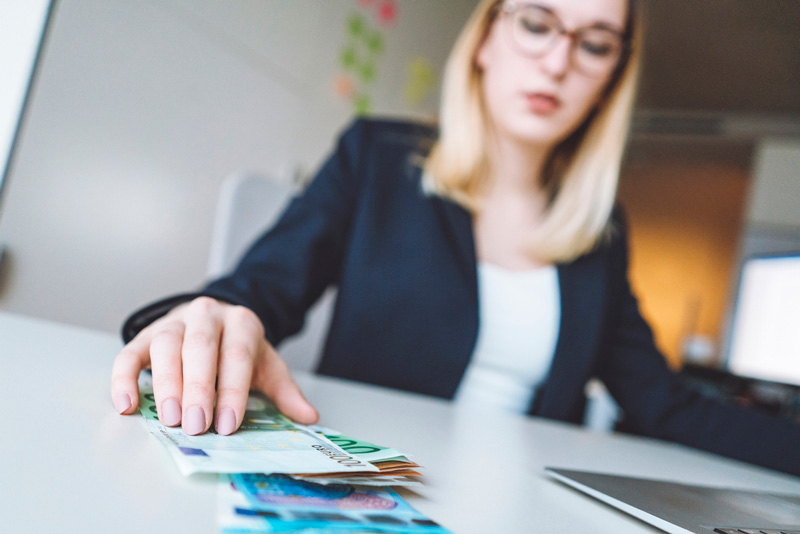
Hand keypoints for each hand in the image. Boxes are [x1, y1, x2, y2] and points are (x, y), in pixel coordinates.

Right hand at [110, 296, 318, 434]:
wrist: (216, 318)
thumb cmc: (239, 349)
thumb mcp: (266, 366)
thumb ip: (285, 391)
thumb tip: (308, 416)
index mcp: (242, 322)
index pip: (238, 355)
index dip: (233, 390)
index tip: (228, 424)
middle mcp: (207, 315)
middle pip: (200, 348)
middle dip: (198, 388)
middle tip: (196, 425)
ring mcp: (173, 322)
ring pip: (165, 346)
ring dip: (166, 384)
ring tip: (169, 419)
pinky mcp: (146, 334)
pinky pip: (130, 352)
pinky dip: (124, 378)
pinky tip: (127, 404)